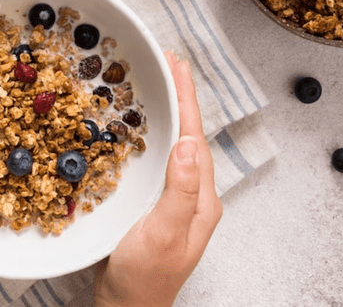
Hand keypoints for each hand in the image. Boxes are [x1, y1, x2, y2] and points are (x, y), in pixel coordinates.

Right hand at [93, 51, 222, 306]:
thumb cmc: (145, 278)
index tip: (177, 66)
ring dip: (169, 114)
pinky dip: (153, 137)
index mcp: (200, 199)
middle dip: (181, 99)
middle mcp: (192, 195)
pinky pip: (159, 161)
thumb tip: (186, 143)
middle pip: (189, 136)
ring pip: (174, 146)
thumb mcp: (162, 234)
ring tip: (159, 86)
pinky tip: (142, 130)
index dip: (187, 99)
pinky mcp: (156, 205)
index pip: (195, 138)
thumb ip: (178, 191)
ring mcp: (175, 200)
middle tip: (168, 65)